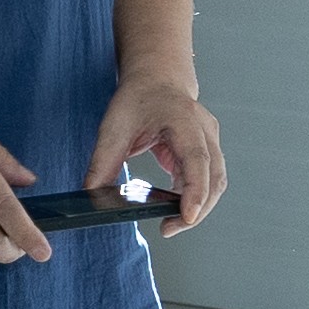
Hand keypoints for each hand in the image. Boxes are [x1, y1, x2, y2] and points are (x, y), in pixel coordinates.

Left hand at [91, 71, 225, 231]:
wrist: (157, 79)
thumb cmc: (137, 99)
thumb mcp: (113, 126)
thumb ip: (103, 161)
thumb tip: (92, 195)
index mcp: (184, 120)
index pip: (197, 159)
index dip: (194, 190)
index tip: (186, 215)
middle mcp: (205, 132)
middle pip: (213, 177)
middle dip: (197, 208)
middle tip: (168, 228)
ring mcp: (210, 142)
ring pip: (216, 182)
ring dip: (198, 207)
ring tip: (169, 224)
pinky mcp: (206, 153)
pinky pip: (207, 180)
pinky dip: (193, 198)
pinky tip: (173, 208)